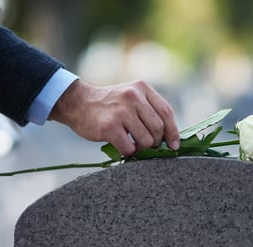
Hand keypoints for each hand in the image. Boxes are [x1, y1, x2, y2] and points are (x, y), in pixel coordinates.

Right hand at [49, 79, 179, 155]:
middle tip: (146, 145)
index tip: (174, 145)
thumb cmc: (109, 105)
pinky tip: (122, 146)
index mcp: (142, 88)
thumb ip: (149, 110)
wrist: (78, 102)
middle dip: (155, 142)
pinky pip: (129, 148)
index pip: (167, 112)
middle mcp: (133, 96)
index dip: (173, 132)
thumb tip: (169, 136)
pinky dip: (128, 152)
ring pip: (146, 140)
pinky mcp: (110, 126)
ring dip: (141, 148)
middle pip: (158, 128)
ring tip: (132, 144)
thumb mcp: (131, 96)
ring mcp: (122, 111)